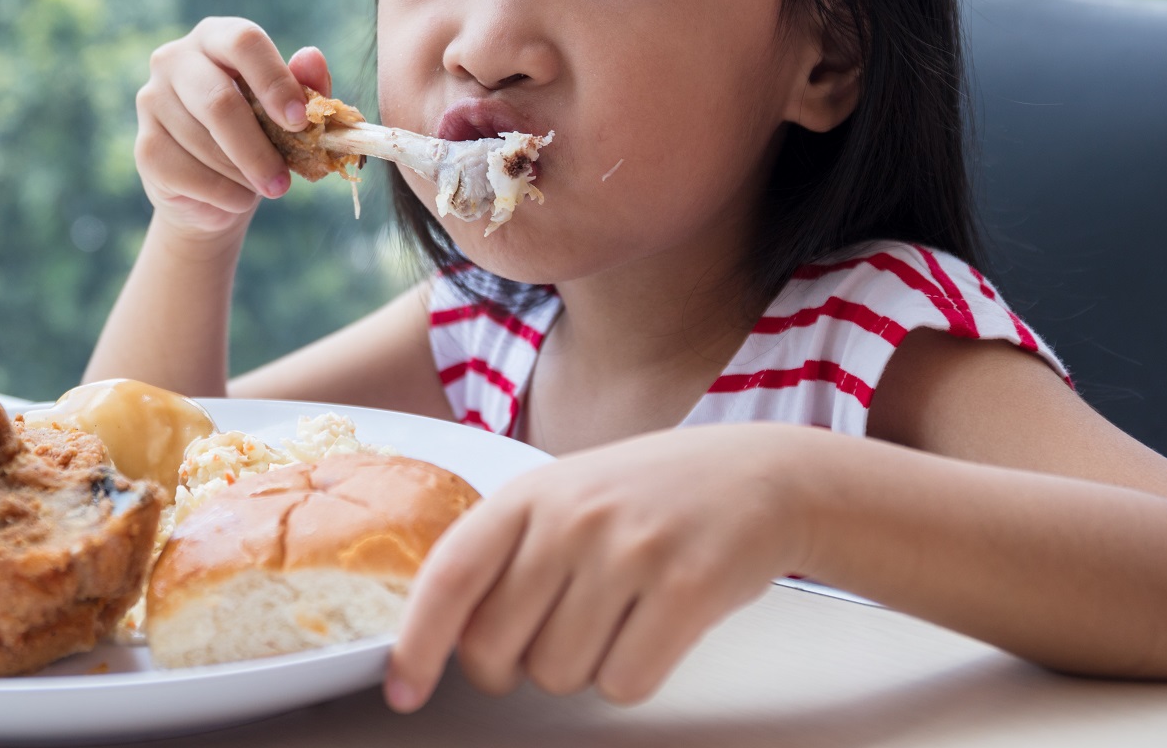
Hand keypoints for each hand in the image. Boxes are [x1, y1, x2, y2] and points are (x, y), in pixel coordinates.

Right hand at [133, 18, 330, 238]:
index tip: (300, 120)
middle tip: (283, 182)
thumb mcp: (287, 111)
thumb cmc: (258, 135)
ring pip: (205, 144)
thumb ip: (305, 85)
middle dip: (257, 148)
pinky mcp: (144, 147)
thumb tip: (312, 58)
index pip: (244, 42)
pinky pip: (189, 174)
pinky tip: (236, 197)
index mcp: (216, 37)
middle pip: (219, 100)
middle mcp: (175, 59)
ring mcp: (152, 101)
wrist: (216, 190)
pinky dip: (223, 194)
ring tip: (264, 187)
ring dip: (244, 176)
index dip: (275, 80)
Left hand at [386, 423, 818, 709]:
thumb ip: (507, 552)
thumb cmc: (649, 495)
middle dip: (511, 667)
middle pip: (496, 646)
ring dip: (580, 668)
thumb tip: (444, 634)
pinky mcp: (687, 589)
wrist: (763, 476)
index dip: (417, 640)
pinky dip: (633, 675)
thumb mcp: (565, 495)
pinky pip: (625, 683)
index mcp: (529, 492)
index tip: (403, 689)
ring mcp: (631, 551)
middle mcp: (572, 517)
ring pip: (559, 674)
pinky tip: (653, 628)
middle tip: (547, 638)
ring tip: (614, 616)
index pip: (450, 574)